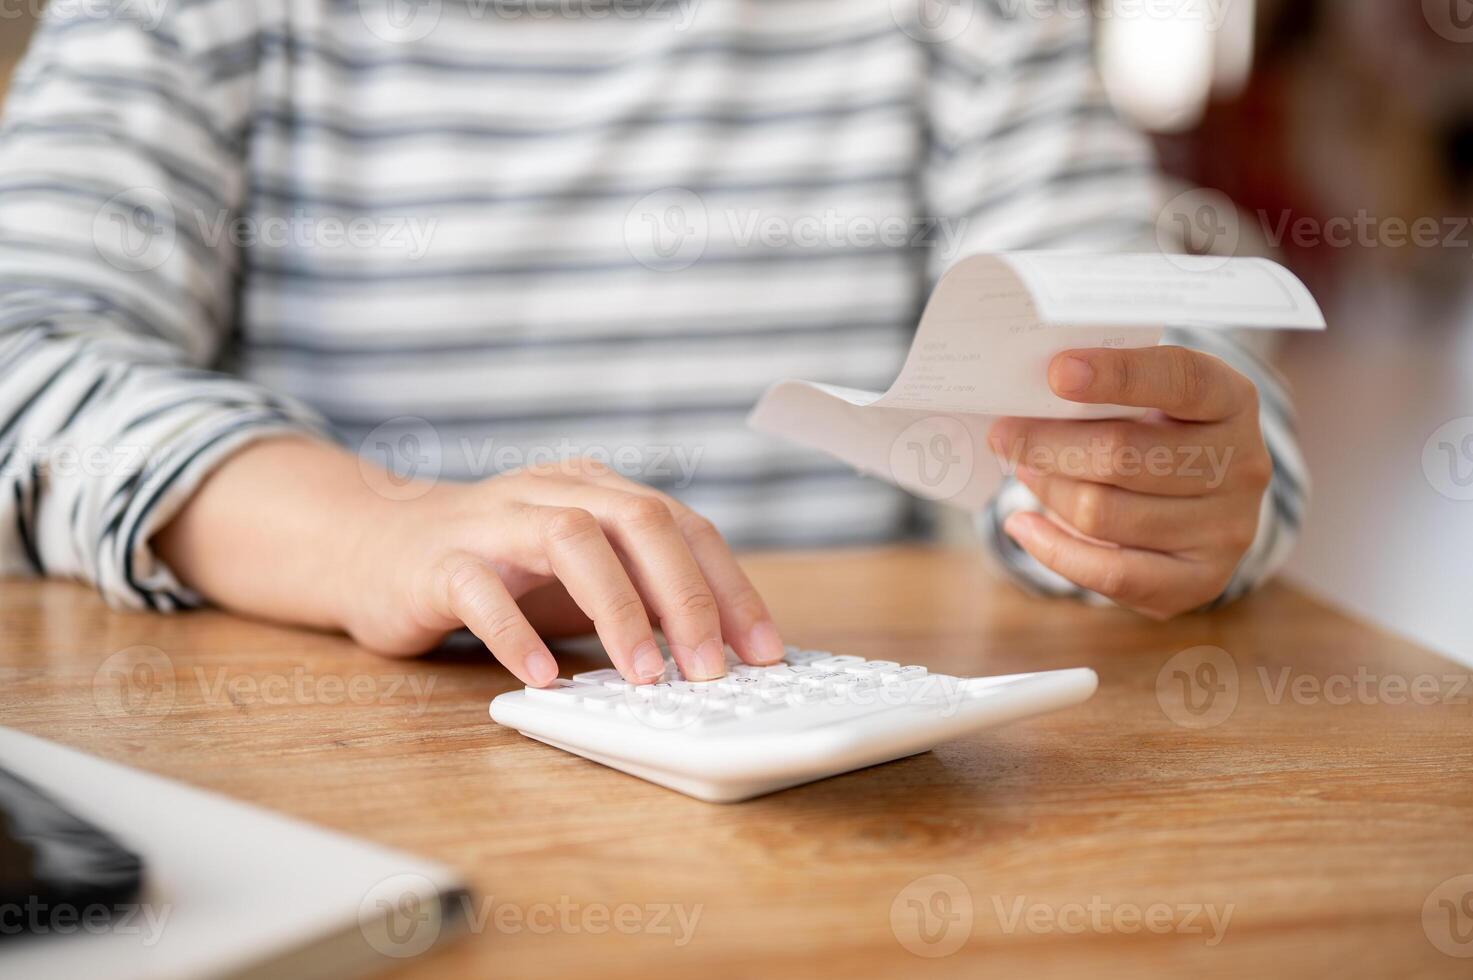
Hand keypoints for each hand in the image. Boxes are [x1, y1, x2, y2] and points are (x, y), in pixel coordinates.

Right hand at [343, 458, 785, 685]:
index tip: (764, 652)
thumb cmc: (499, 568)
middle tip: (710, 670)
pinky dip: (516, 635)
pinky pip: (482, 592)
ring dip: (617, 609)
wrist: (379, 548)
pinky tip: (544, 678)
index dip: (730, 587)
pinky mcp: (440, 562)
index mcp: (598, 489)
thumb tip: (722, 653)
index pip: (684, 526)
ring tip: (643, 676)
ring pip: (569, 541)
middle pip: (639, 522)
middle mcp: (553, 491)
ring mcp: (494, 521)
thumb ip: (640, 596)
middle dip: (685, 598)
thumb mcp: (581, 574)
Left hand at [987, 346, 1272, 619]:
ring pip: (1104, 513)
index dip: (1117, 374)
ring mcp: (1227, 528)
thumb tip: (1026, 399)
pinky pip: (1109, 572)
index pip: (1180, 380)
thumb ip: (1104, 392)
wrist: (1206, 500)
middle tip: (1005, 434)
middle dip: (1048, 444)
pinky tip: (1022, 525)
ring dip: (1047, 490)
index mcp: (1233, 399)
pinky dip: (1052, 548)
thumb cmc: (1159, 433)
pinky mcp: (1202, 580)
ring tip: (1024, 471)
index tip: (1057, 371)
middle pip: (1124, 455)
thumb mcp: (1150, 397)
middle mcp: (1244, 464)